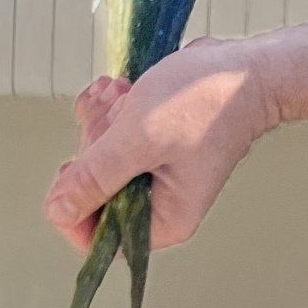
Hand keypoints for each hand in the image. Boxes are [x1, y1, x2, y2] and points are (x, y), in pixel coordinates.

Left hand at [44, 38, 279, 253]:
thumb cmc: (207, 102)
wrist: (250, 67)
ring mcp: (158, 172)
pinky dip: (112, 110)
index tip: (70, 168)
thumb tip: (57, 211)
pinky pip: (115, 137)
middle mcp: (160, 203)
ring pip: (101, 159)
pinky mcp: (158, 144)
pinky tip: (120, 87)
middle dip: (92, 148)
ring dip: (101, 121)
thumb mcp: (140, 139)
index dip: (73, 208)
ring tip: (119, 92)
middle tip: (109, 115)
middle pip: (95, 194)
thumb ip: (95, 177)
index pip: (98, 240)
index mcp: (164, 220)